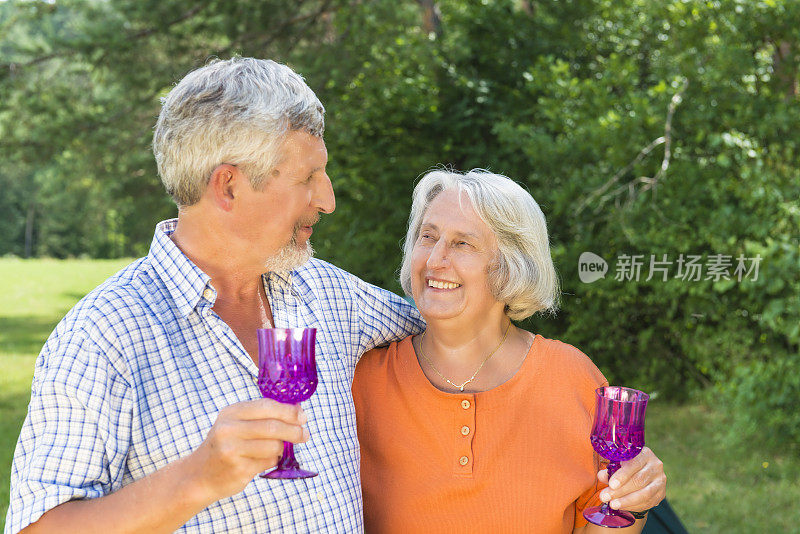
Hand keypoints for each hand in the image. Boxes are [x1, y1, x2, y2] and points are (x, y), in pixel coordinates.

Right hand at [186, 399, 309, 501]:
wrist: (199, 475)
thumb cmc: (226, 445)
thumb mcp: (236, 423)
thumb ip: (262, 416)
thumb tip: (297, 410)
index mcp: (231, 413)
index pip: (267, 406)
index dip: (289, 411)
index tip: (303, 416)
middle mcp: (228, 429)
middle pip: (273, 427)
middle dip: (294, 431)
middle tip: (305, 434)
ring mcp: (232, 450)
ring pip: (273, 446)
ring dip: (281, 448)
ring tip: (276, 449)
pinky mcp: (238, 469)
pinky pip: (268, 462)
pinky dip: (272, 461)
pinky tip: (263, 460)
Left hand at [597, 446, 665, 513]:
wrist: (642, 472)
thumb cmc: (627, 465)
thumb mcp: (618, 462)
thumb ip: (610, 469)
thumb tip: (601, 476)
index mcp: (645, 454)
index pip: (634, 464)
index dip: (622, 475)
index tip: (611, 484)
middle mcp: (655, 466)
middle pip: (638, 481)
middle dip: (620, 491)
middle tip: (605, 497)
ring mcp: (660, 481)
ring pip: (644, 494)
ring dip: (626, 501)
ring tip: (613, 505)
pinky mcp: (661, 494)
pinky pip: (648, 503)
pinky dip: (633, 506)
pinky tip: (622, 507)